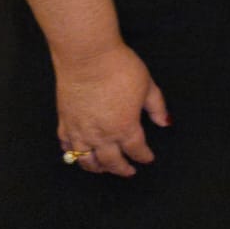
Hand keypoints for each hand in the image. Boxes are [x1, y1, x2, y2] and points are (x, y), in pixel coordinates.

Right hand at [53, 39, 169, 176]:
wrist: (88, 56)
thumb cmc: (120, 68)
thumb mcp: (148, 85)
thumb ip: (157, 107)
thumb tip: (165, 122)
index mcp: (125, 127)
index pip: (136, 150)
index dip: (143, 157)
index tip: (148, 159)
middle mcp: (101, 135)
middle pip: (111, 162)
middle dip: (121, 169)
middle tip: (128, 171)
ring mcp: (80, 131)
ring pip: (86, 160)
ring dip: (96, 168)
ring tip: (103, 169)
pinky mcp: (64, 122)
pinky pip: (67, 147)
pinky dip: (73, 154)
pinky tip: (78, 154)